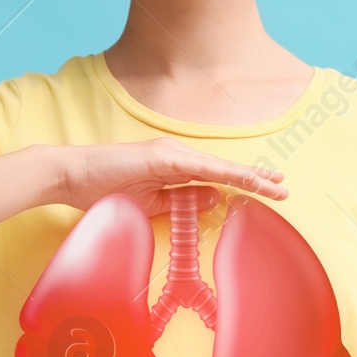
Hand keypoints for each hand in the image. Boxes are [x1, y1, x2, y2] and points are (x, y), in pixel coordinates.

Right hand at [51, 137, 287, 215]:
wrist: (71, 176)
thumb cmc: (104, 191)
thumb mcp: (151, 203)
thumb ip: (182, 201)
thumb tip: (214, 199)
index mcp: (175, 167)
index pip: (217, 176)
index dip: (244, 182)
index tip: (270, 190)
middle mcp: (176, 155)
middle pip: (224, 169)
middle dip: (256, 178)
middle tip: (285, 188)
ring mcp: (169, 153)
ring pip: (218, 167)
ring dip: (247, 176)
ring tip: (273, 186)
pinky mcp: (160, 157)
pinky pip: (198, 168)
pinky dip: (223, 174)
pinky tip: (241, 180)